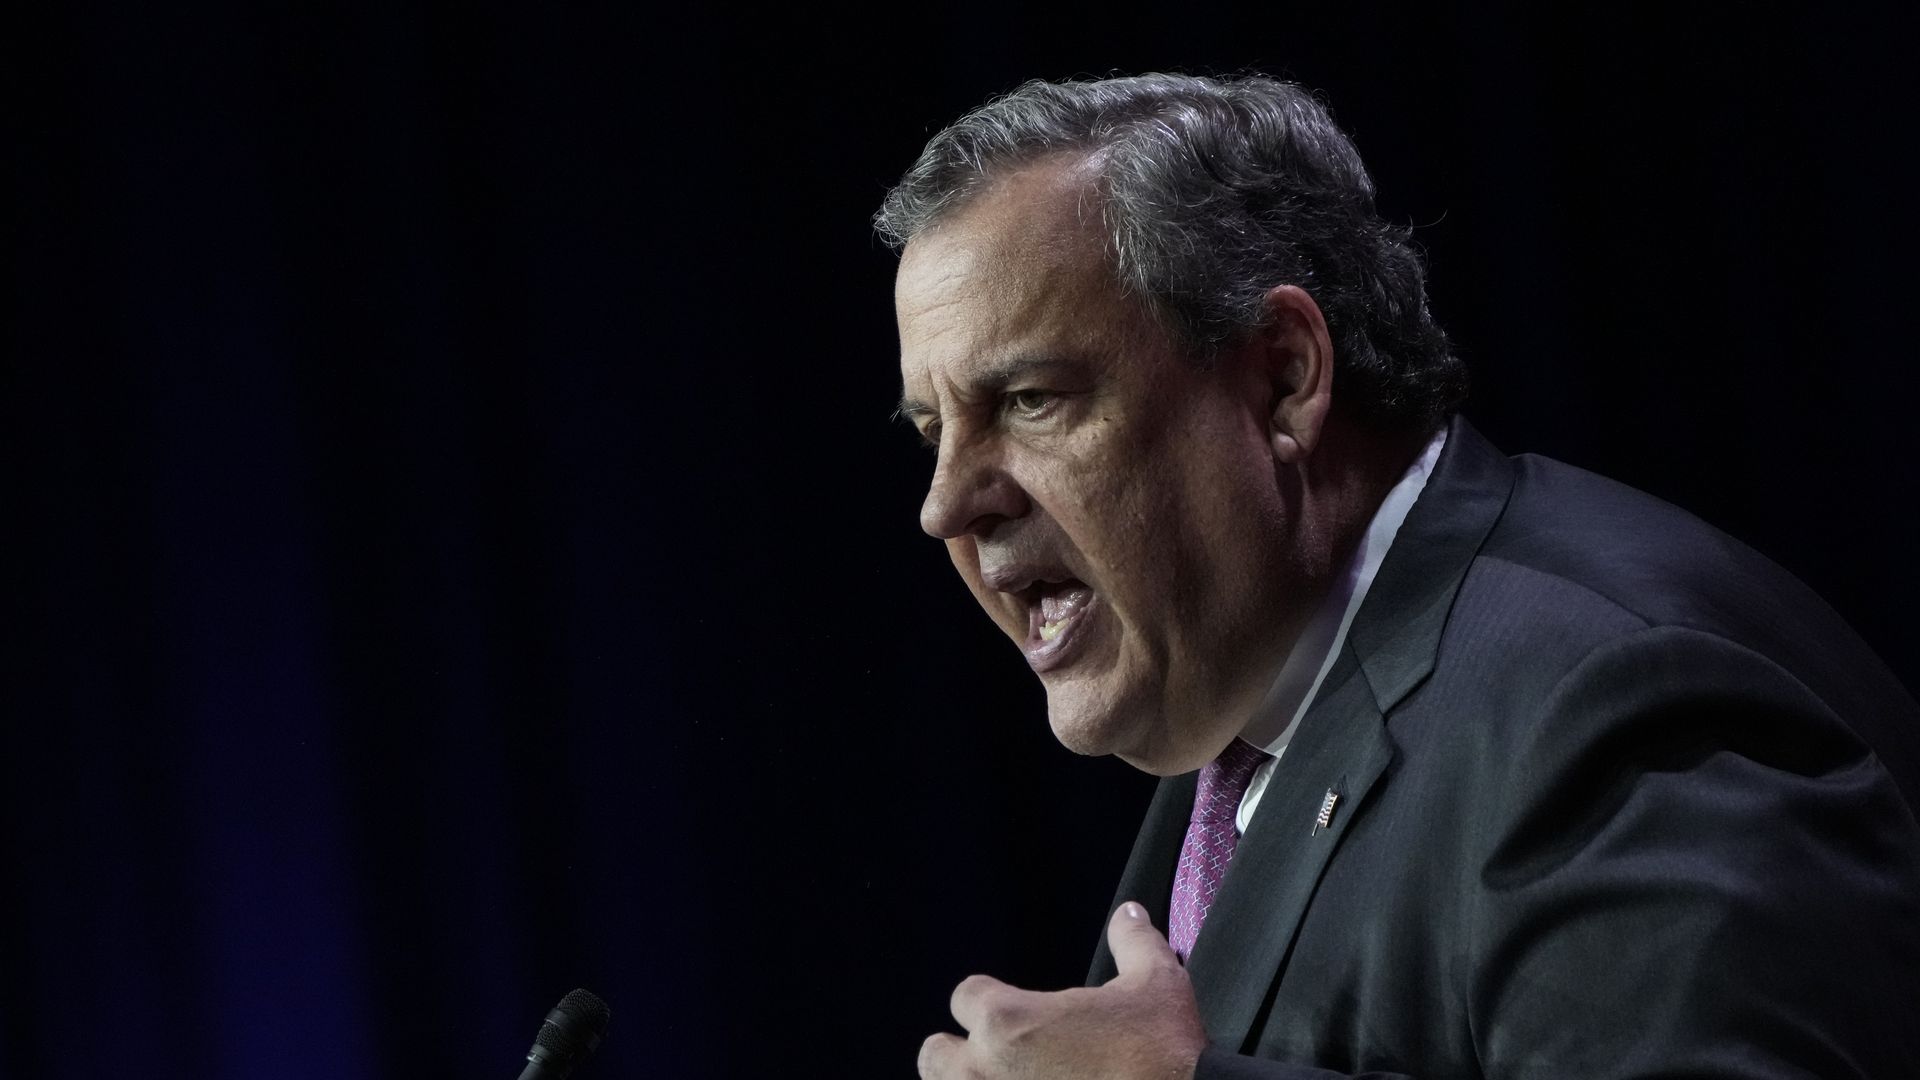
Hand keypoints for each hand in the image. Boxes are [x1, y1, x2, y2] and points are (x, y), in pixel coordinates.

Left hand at [917, 902, 1207, 1079]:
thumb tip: (1130, 912)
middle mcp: (983, 1071)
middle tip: (1000, 1062)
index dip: (989, 1001)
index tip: (1016, 1013)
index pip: (966, 996)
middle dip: (960, 1054)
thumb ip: (1134, 942)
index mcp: (1008, 1021)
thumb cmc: (1164, 1054)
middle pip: (935, 1055)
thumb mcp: (1157, 984)